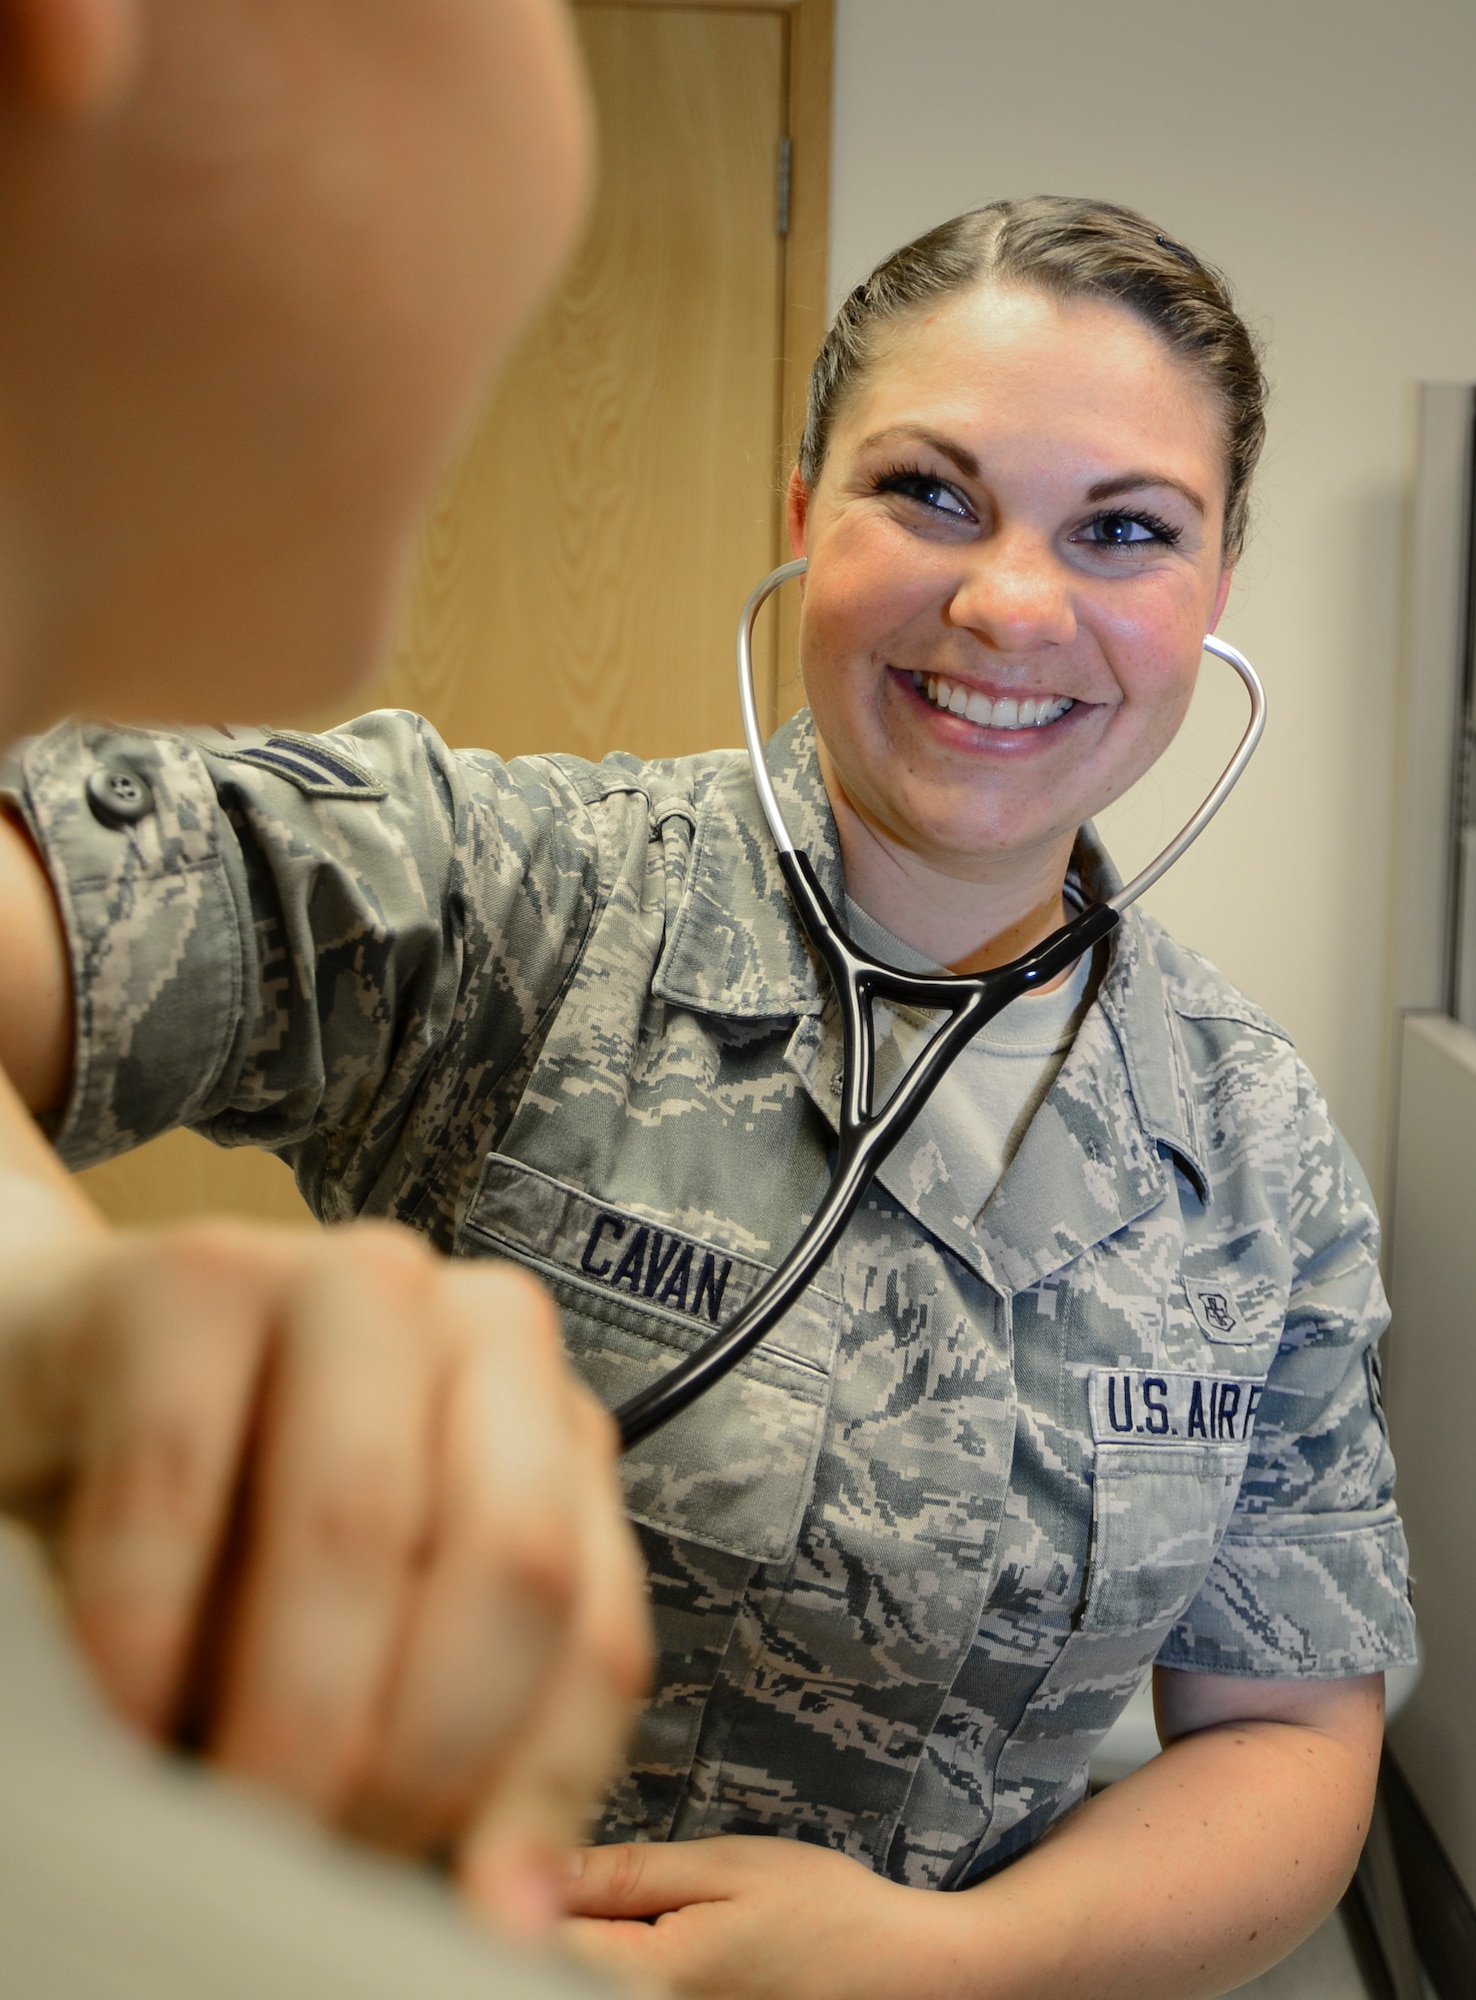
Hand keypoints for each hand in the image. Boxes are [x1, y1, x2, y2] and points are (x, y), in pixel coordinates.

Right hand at [0, 1120, 650, 1937]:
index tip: (472, 1916)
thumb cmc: (233, 1526)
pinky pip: (178, 1485)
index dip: (534, 1791)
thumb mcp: (374, 1630)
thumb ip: (456, 1727)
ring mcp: (346, 1280)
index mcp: (555, 1425)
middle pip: (512, 1565)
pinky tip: (125, 1714)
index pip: (595, 1632)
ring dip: (288, 1710)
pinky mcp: (195, 1274)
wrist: (69, 1388)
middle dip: (412, 1753)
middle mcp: (483, 1326)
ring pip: (359, 1524)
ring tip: (228, 1807)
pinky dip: (143, 1636)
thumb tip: (511, 1912)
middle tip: (317, 1853)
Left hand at [555, 1834, 945, 1999]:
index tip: (526, 1841)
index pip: (538, 1941)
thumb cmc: (821, 1910)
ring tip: (620, 1895)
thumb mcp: (725, 1867)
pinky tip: (644, 1928)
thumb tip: (537, 1865)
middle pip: (556, 1967)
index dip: (519, 1885)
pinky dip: (615, 1956)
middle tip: (574, 1858)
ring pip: (586, 1978)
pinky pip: (620, 1986)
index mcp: (652, 1979)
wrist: (901, 1975)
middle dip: (552, 1910)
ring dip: (586, 1936)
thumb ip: (626, 1874)